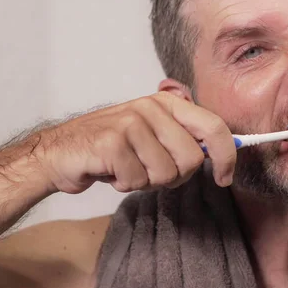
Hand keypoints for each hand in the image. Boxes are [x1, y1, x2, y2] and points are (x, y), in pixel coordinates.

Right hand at [35, 92, 236, 193]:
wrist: (60, 152)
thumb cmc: (112, 147)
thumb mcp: (153, 134)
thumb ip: (184, 139)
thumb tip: (218, 155)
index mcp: (167, 103)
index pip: (213, 125)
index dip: (226, 155)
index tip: (225, 177)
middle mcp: (151, 107)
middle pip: (192, 159)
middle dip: (175, 176)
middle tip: (151, 171)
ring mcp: (131, 122)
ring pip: (166, 174)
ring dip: (147, 181)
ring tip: (128, 168)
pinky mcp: (112, 142)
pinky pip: (138, 180)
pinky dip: (125, 184)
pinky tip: (112, 171)